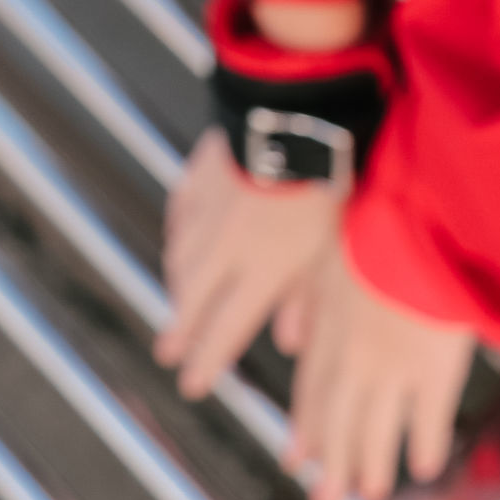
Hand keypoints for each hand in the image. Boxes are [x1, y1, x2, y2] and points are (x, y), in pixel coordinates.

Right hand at [156, 127, 343, 398]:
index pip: (226, 329)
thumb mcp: (331, 247)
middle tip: (168, 352)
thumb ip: (309, 299)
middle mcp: (225, 246)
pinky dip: (179, 234)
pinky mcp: (203, 174)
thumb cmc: (326, 181)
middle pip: (195, 299)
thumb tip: (290, 344)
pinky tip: (177, 240)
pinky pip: (182, 213)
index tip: (191, 385)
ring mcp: (209, 209)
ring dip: (179, 286)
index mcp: (260, 269)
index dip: (207, 360)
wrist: (294, 114)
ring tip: (177, 303)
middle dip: (182, 331)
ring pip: (183, 259)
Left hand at [283, 234, 475, 499]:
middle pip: (338, 421)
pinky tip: (423, 467)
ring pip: (377, 430)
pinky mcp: (436, 368)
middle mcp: (354, 357)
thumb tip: (288, 341)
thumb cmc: (376, 223)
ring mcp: (395, 367)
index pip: (312, 390)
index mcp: (328, 329)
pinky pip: (428, 418)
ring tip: (368, 495)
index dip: (306, 428)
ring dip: (371, 467)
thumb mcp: (326, 257)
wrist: (419, 217)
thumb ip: (307, 302)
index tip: (299, 459)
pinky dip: (423, 445)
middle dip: (330, 465)